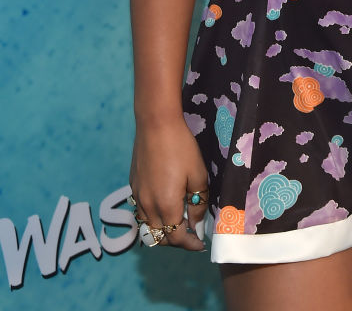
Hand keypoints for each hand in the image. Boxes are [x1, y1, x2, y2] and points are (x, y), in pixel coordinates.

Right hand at [129, 115, 208, 250]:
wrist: (155, 124)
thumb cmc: (181, 147)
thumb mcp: (198, 175)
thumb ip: (198, 202)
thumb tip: (196, 223)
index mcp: (166, 205)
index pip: (176, 238)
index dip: (189, 245)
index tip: (200, 244)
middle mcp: (148, 205)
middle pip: (160, 237)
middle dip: (176, 240)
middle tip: (191, 233)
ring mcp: (137, 195)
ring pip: (147, 226)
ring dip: (163, 230)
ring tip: (178, 220)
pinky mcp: (133, 185)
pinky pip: (141, 211)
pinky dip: (153, 216)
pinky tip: (165, 204)